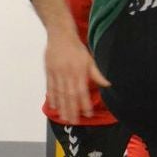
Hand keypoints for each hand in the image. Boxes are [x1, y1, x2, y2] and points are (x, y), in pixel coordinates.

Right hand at [30, 0, 110, 122]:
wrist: (60, 34)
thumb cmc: (76, 47)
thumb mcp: (89, 59)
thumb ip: (97, 74)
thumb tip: (108, 84)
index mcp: (78, 71)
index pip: (82, 91)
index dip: (84, 103)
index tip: (88, 114)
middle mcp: (67, 74)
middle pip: (69, 95)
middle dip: (72, 109)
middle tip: (74, 121)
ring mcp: (56, 73)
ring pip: (59, 93)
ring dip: (62, 107)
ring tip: (65, 117)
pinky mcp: (49, 71)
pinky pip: (50, 87)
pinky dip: (52, 97)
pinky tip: (55, 106)